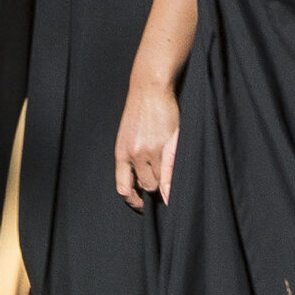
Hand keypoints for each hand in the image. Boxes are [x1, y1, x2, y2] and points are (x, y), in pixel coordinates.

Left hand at [113, 72, 179, 208]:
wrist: (149, 90)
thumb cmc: (139, 112)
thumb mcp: (127, 136)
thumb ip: (130, 156)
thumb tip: (137, 178)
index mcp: (121, 153)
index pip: (123, 187)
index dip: (132, 200)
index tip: (140, 205)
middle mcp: (133, 155)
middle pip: (145, 186)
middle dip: (153, 189)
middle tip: (161, 188)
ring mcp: (150, 151)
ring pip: (158, 181)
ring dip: (163, 183)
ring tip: (168, 179)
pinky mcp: (166, 145)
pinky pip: (169, 173)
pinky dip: (171, 186)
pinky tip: (173, 194)